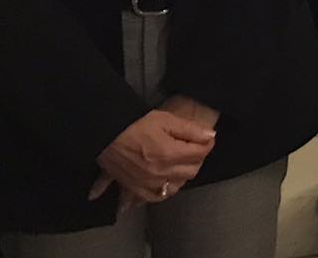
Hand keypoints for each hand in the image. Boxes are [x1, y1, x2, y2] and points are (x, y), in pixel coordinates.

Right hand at [89, 109, 215, 208]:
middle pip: (191, 172)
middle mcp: (160, 173)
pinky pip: (155, 197)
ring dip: (182, 176)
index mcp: (169, 154)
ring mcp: (147, 184)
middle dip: (197, 159)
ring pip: (176, 186)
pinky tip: (165, 182)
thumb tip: (210, 136)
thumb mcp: (166, 120)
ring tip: (180, 164)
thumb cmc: (136, 125)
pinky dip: (163, 191)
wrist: (106, 135)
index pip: (200, 154)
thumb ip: (190, 129)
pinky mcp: (135, 189)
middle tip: (194, 149)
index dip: (207, 144)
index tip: (207, 139)